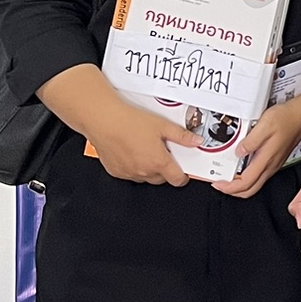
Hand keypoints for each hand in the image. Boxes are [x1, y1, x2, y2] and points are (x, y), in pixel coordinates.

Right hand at [37, 63, 194, 185]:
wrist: (104, 121)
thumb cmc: (131, 122)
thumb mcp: (163, 125)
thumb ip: (182, 136)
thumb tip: (197, 141)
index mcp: (158, 162)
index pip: (177, 180)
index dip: (183, 176)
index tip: (183, 170)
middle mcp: (144, 172)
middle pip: (162, 179)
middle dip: (165, 169)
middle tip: (163, 152)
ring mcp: (129, 173)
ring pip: (145, 178)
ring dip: (149, 169)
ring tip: (146, 149)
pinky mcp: (116, 172)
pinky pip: (130, 174)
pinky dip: (134, 167)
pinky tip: (132, 151)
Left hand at [215, 88, 300, 198]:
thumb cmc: (286, 118)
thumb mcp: (265, 124)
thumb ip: (250, 141)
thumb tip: (238, 152)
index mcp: (266, 159)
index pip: (245, 183)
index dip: (229, 187)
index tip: (217, 183)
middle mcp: (270, 166)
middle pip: (249, 190)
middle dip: (232, 191)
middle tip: (219, 184)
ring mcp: (273, 164)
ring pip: (253, 185)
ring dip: (238, 186)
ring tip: (226, 178)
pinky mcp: (274, 160)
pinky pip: (258, 177)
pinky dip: (245, 178)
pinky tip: (239, 168)